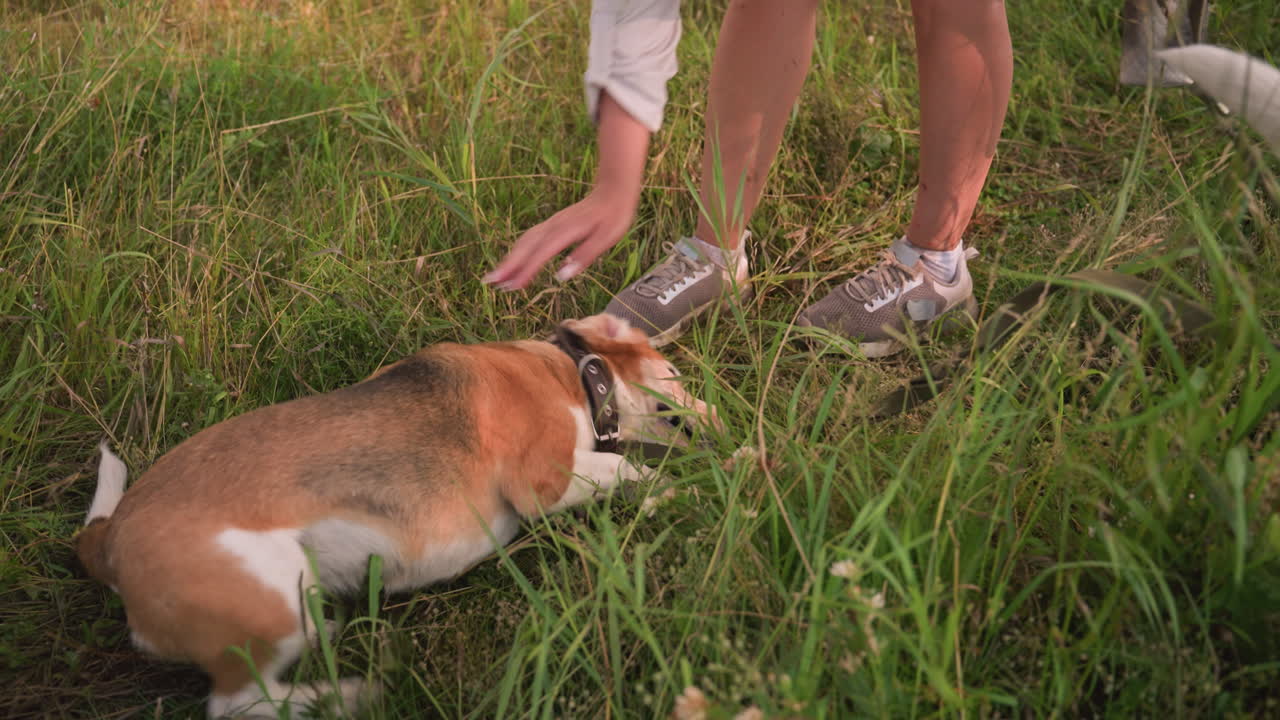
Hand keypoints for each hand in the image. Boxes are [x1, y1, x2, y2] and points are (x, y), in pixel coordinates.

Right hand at [483, 187, 636, 290]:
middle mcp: (553, 226)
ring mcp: (551, 224)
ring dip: (510, 259)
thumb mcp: (606, 238)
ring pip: (525, 241)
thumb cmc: (613, 216)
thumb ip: (584, 256)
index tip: (512, 286)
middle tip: (491, 282)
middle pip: (525, 246)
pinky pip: (530, 238)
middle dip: (508, 265)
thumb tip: (562, 275)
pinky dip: (518, 251)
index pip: (541, 253)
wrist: (612, 190)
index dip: (526, 270)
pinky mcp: (552, 224)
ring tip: (496, 277)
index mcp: (566, 231)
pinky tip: (514, 262)